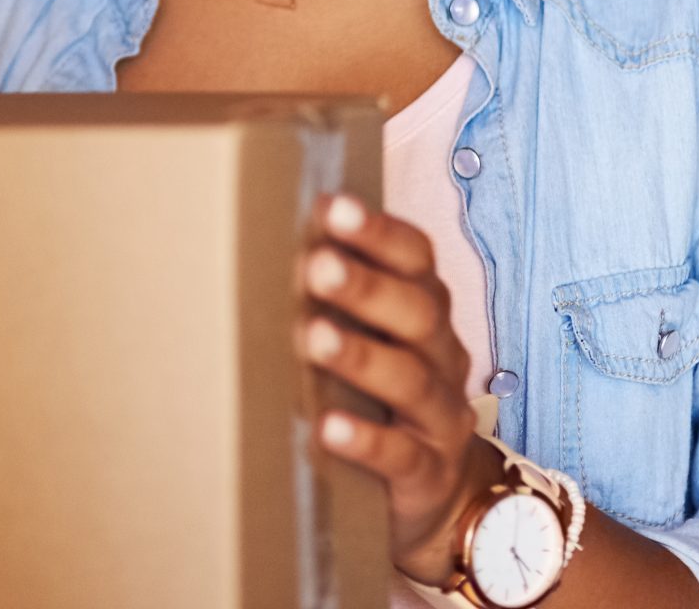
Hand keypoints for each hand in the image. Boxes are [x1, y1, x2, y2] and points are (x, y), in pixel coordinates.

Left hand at [298, 193, 498, 583]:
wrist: (436, 490)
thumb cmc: (382, 394)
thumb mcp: (368, 337)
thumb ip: (331, 294)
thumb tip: (256, 233)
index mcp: (426, 313)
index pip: (417, 261)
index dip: (379, 233)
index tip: (331, 208)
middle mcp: (442, 358)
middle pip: (418, 313)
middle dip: (368, 287)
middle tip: (317, 267)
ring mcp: (441, 419)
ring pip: (411, 381)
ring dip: (361, 356)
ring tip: (313, 337)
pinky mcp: (428, 474)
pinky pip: (402, 455)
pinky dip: (366, 440)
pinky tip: (327, 427)